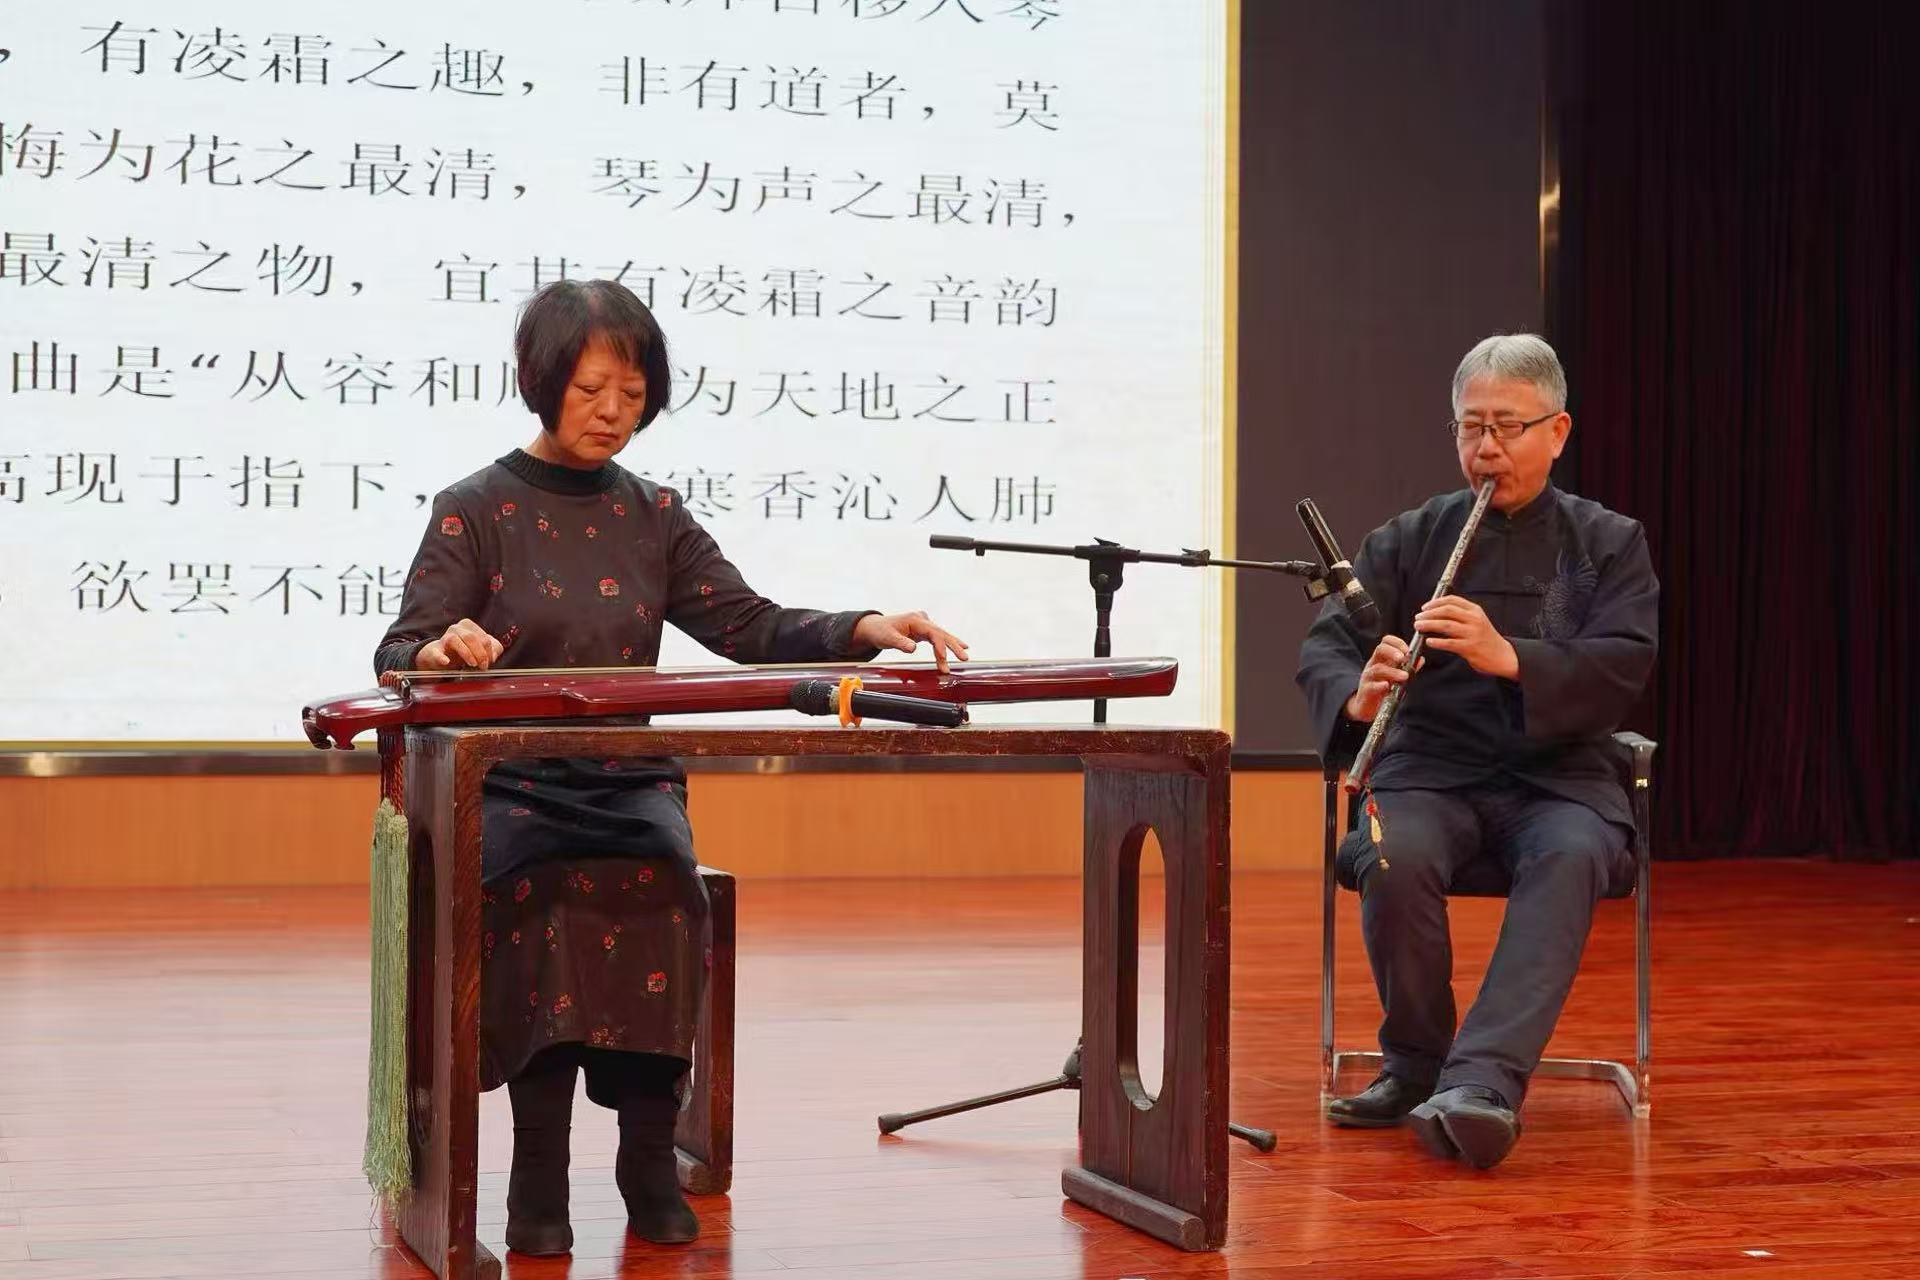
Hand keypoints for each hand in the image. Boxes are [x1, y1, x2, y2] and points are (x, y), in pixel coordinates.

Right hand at [416, 618, 503, 670]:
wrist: (442, 657)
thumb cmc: (464, 650)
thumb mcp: (482, 648)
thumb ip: (494, 649)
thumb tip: (493, 656)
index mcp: (468, 625)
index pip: (483, 637)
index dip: (489, 651)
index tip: (490, 662)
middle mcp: (456, 628)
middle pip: (471, 637)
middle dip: (480, 653)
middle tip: (483, 666)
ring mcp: (444, 638)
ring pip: (455, 640)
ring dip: (466, 653)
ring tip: (472, 664)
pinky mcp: (434, 650)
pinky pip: (436, 652)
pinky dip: (441, 657)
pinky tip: (446, 661)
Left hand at [853, 610, 969, 673]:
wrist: (874, 627)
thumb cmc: (880, 631)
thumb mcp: (887, 638)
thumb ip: (900, 643)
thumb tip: (913, 649)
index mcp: (915, 620)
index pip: (932, 633)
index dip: (939, 646)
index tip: (943, 659)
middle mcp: (922, 620)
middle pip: (941, 633)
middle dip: (953, 646)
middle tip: (964, 658)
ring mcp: (923, 624)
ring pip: (941, 635)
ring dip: (952, 646)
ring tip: (965, 656)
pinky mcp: (923, 630)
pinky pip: (937, 638)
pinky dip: (946, 644)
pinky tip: (960, 647)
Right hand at [1344, 634, 1420, 721]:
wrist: (1366, 707)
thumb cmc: (1382, 689)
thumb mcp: (1395, 676)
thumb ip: (1408, 668)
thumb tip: (1421, 659)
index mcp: (1381, 659)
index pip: (1386, 642)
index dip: (1397, 643)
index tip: (1408, 650)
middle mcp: (1373, 665)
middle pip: (1380, 650)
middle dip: (1392, 652)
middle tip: (1403, 658)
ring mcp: (1368, 677)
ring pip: (1377, 669)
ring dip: (1392, 671)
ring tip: (1404, 676)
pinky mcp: (1366, 691)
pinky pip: (1371, 686)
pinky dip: (1379, 686)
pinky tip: (1387, 686)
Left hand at [1414, 595, 1518, 678]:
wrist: (1502, 656)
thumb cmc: (1485, 638)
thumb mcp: (1476, 621)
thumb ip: (1460, 615)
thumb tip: (1434, 613)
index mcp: (1475, 610)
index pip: (1452, 600)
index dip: (1435, 603)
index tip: (1424, 608)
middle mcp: (1474, 619)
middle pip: (1447, 611)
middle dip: (1429, 613)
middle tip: (1418, 618)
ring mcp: (1472, 633)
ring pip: (1446, 625)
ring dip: (1429, 625)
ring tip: (1419, 627)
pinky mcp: (1470, 648)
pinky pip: (1449, 643)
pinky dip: (1437, 642)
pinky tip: (1429, 641)